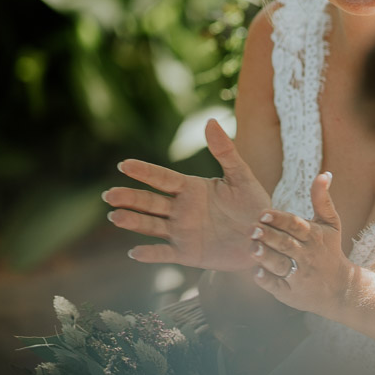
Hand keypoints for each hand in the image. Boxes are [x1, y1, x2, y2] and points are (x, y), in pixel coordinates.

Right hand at [103, 119, 270, 270]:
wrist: (265, 237)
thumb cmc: (253, 205)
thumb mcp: (242, 177)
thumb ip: (226, 152)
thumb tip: (211, 121)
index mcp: (191, 188)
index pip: (162, 178)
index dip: (144, 172)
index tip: (124, 164)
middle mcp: (181, 209)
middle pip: (150, 202)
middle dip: (130, 198)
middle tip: (109, 195)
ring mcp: (181, 232)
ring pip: (151, 226)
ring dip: (133, 221)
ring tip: (116, 216)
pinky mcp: (187, 254)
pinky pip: (164, 253)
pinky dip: (150, 253)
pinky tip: (134, 252)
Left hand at [250, 172, 358, 315]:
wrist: (340, 288)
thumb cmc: (330, 250)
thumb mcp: (331, 224)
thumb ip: (323, 200)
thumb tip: (325, 173)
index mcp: (315, 236)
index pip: (296, 225)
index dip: (280, 219)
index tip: (264, 213)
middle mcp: (307, 255)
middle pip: (286, 244)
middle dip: (270, 236)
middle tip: (253, 228)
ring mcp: (299, 275)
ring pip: (280, 264)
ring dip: (266, 257)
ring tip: (252, 248)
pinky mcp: (290, 292)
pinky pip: (276, 286)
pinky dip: (267, 280)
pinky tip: (256, 273)